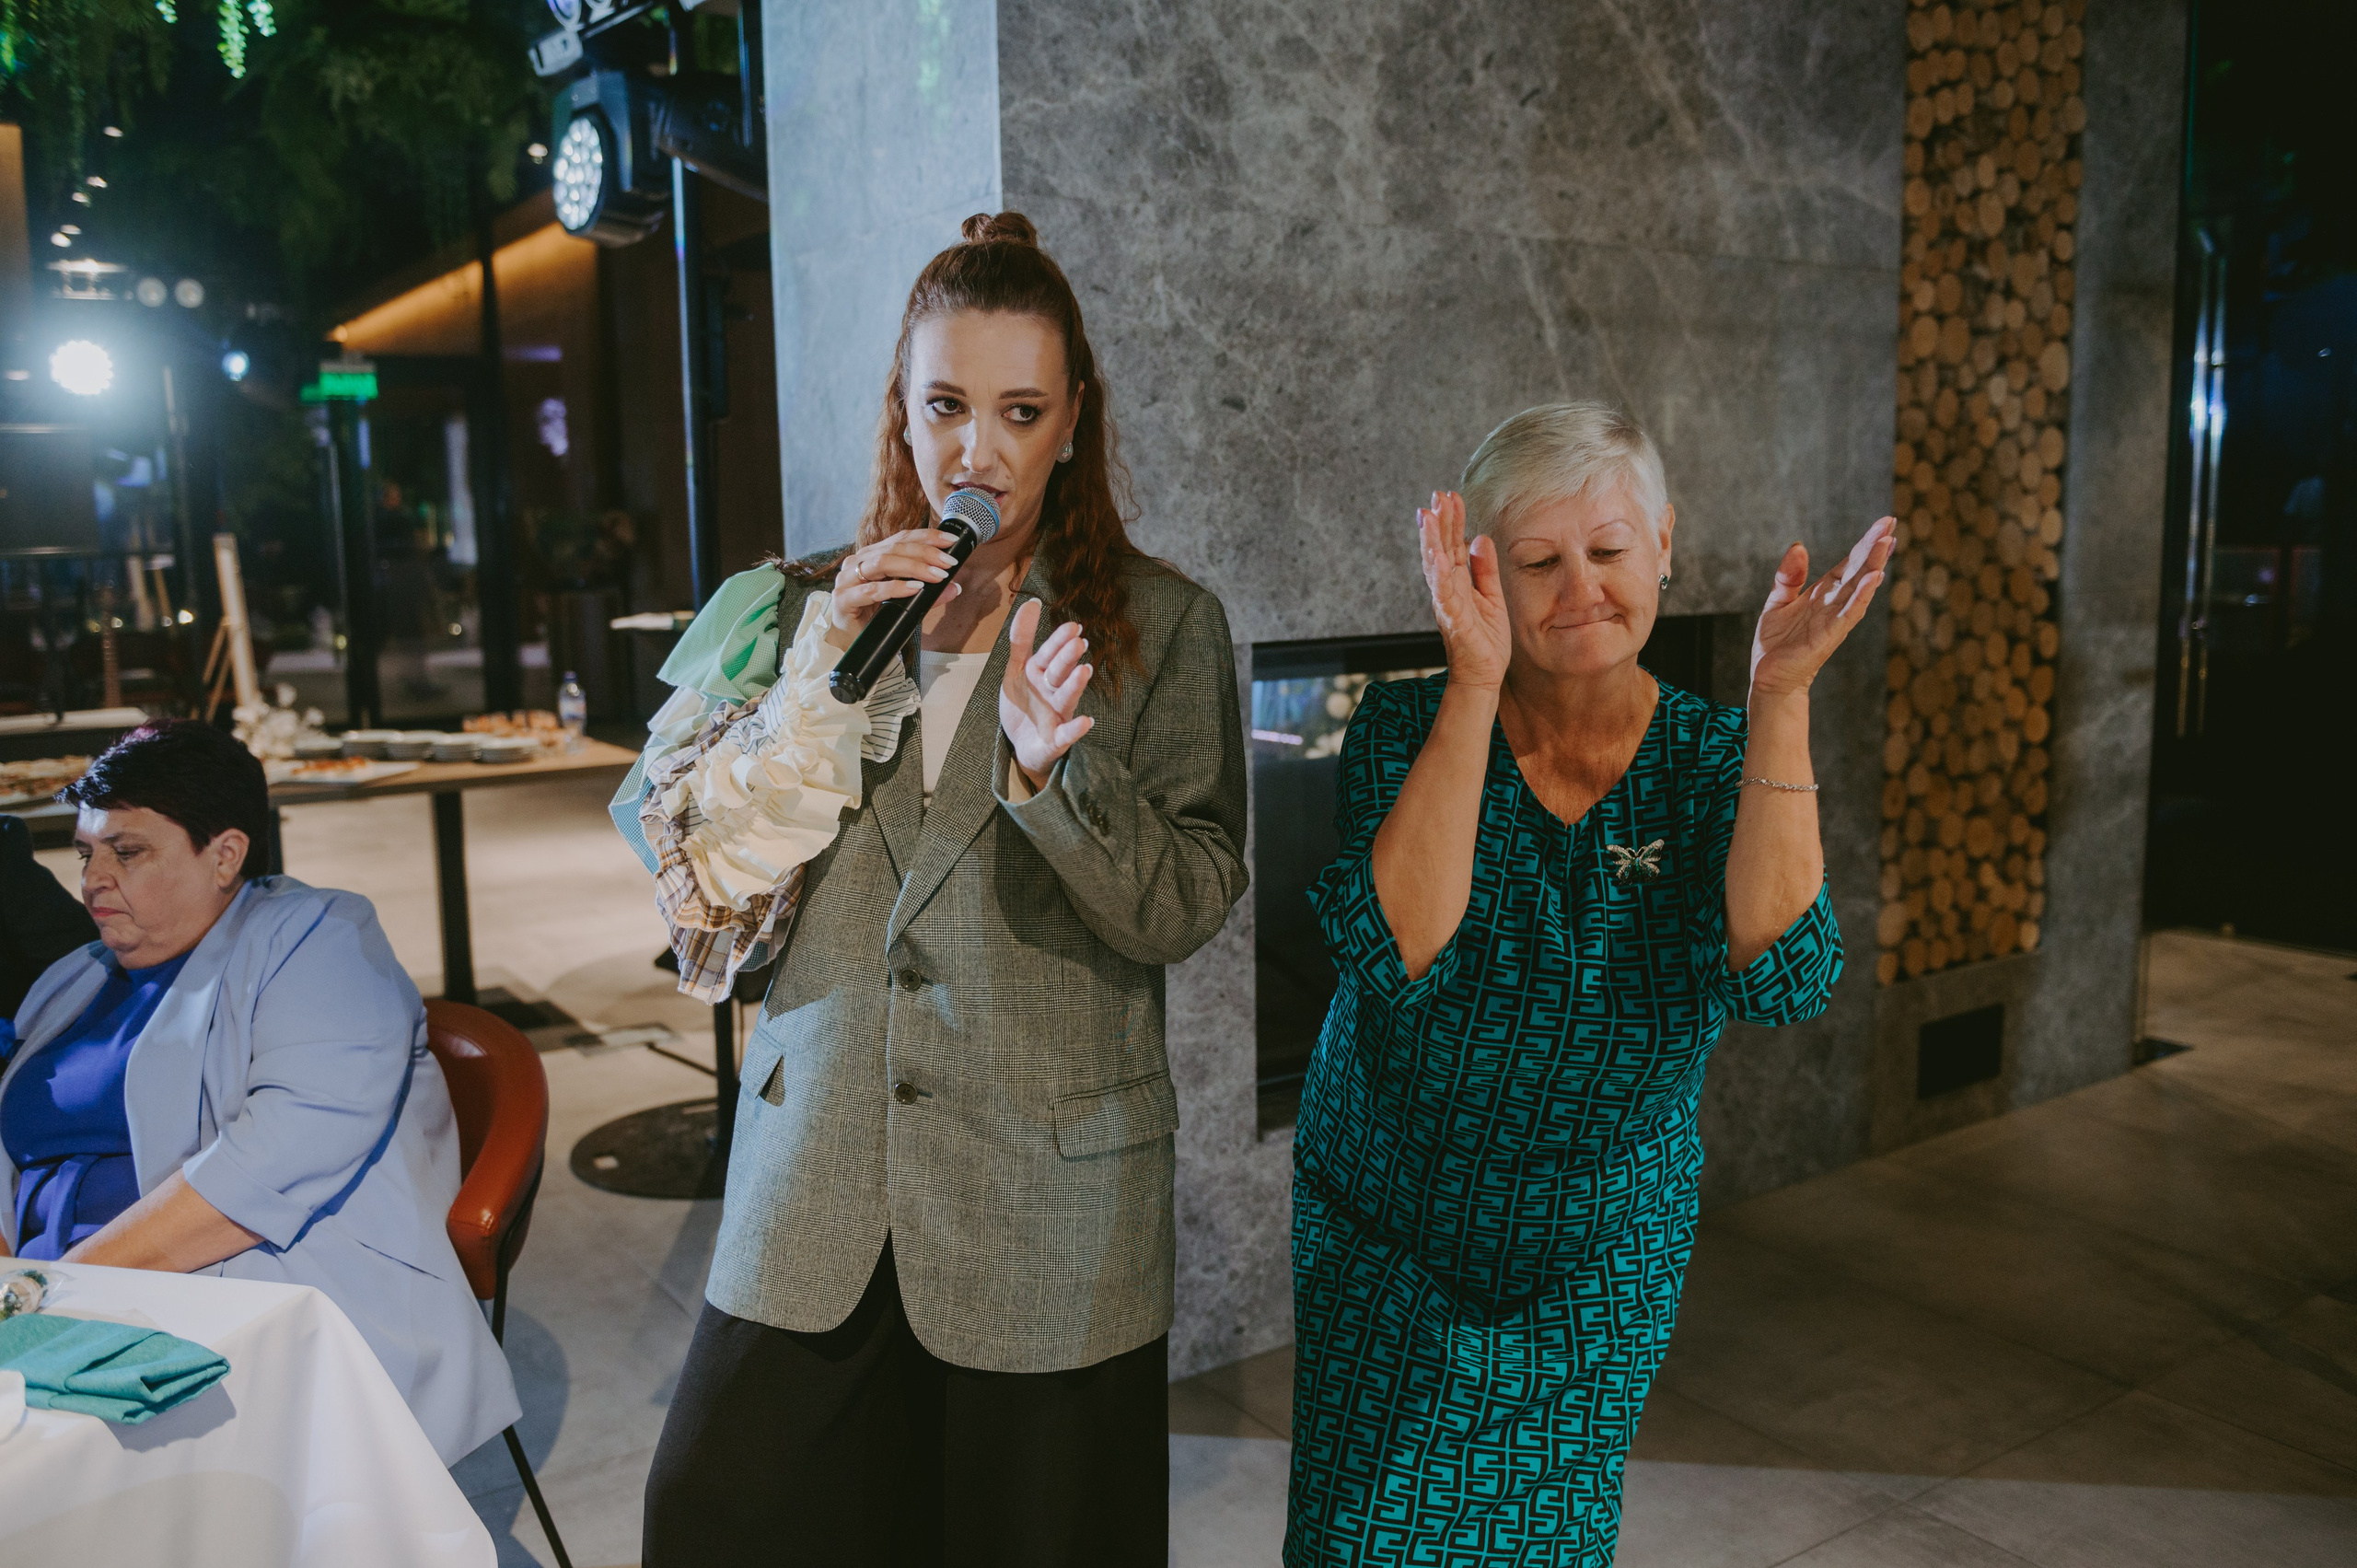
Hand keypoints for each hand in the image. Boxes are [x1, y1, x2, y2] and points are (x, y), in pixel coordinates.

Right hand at [826, 528, 963, 644]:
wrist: (853, 643)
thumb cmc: (877, 618)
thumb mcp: (906, 603)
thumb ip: (928, 595)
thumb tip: (955, 587)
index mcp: (871, 555)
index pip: (901, 538)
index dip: (927, 536)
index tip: (951, 541)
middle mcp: (858, 562)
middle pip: (894, 548)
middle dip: (926, 553)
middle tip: (948, 563)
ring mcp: (847, 579)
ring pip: (882, 563)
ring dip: (914, 568)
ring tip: (936, 575)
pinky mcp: (843, 599)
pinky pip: (871, 590)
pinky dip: (895, 588)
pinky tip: (914, 589)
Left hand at [999, 599, 1094, 789]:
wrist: (1020, 743)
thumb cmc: (1024, 704)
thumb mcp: (1016, 669)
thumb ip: (1022, 639)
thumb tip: (1032, 602)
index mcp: (1041, 673)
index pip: (1051, 653)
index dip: (1060, 641)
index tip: (1073, 627)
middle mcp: (1052, 691)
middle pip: (1059, 672)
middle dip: (1067, 658)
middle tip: (1078, 642)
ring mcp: (1057, 714)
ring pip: (1066, 698)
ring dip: (1075, 685)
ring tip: (1084, 671)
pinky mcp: (1057, 738)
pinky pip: (1068, 733)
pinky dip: (1076, 728)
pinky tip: (1087, 721)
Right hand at [1417, 491, 1511, 690]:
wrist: (1484, 675)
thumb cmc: (1485, 640)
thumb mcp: (1492, 596)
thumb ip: (1484, 569)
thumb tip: (1480, 538)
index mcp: (1457, 582)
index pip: (1452, 545)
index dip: (1451, 521)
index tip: (1450, 496)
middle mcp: (1447, 589)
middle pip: (1440, 549)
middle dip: (1438, 522)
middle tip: (1437, 496)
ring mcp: (1447, 604)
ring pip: (1435, 567)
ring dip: (1431, 542)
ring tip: (1430, 517)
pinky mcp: (1453, 620)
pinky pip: (1445, 595)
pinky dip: (1440, 576)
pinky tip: (1438, 557)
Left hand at [1750, 516, 1895, 699]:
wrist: (1769, 678)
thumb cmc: (1776, 644)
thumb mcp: (1777, 602)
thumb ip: (1789, 576)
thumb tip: (1798, 546)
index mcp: (1823, 592)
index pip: (1850, 563)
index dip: (1865, 543)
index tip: (1884, 523)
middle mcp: (1834, 603)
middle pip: (1859, 569)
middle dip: (1875, 546)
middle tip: (1891, 522)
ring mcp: (1835, 618)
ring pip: (1860, 587)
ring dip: (1874, 564)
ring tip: (1887, 541)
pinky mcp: (1829, 635)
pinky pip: (1849, 612)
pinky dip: (1862, 595)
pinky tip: (1874, 578)